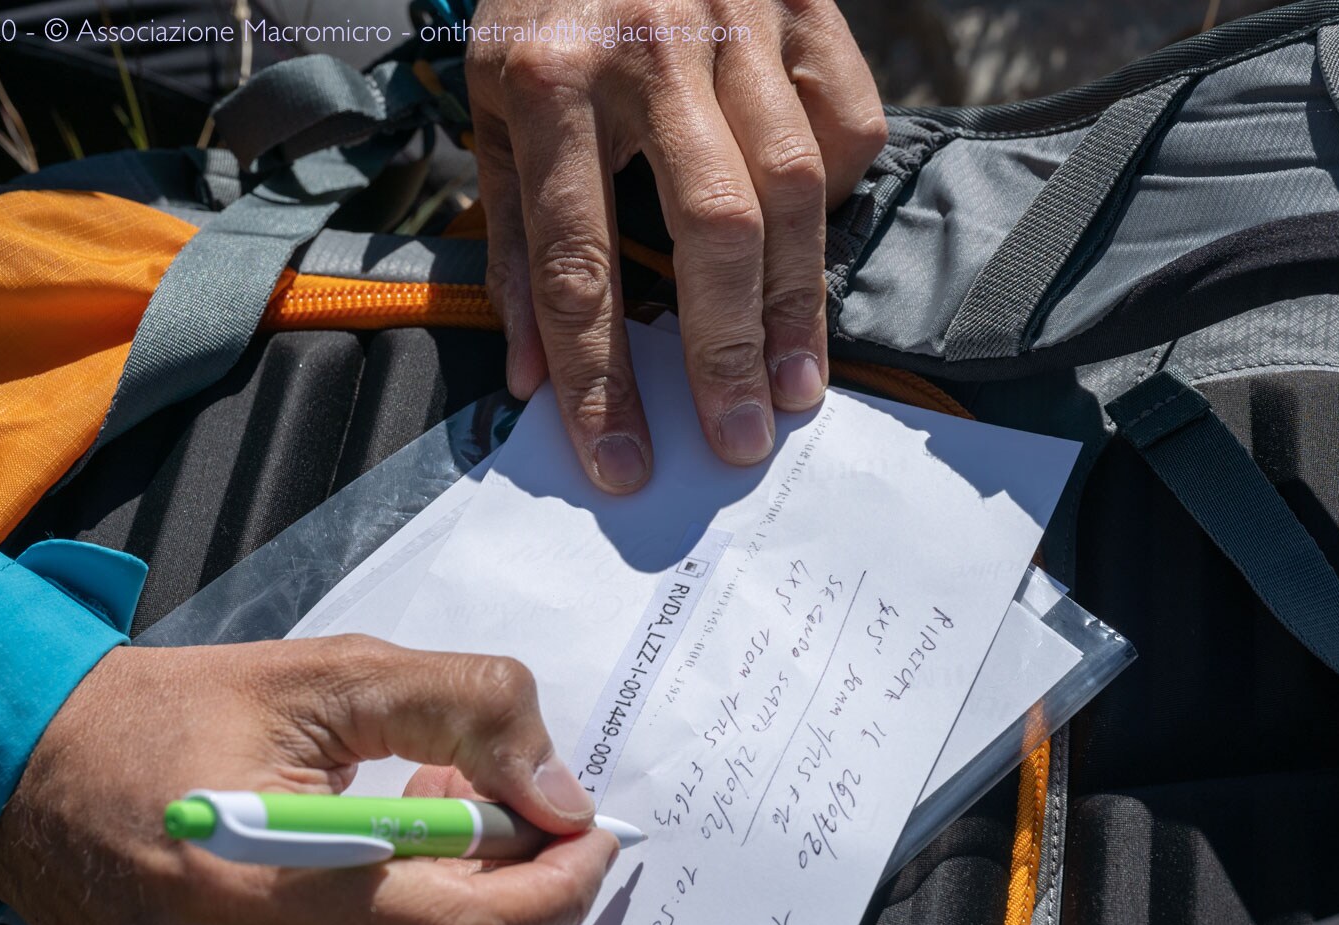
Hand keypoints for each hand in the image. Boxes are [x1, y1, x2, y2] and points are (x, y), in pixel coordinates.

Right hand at [0, 637, 612, 924]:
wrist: (23, 777)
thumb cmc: (173, 714)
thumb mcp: (326, 671)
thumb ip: (461, 708)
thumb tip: (558, 796)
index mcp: (257, 872)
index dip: (554, 889)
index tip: (589, 835)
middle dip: (526, 911)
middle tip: (521, 826)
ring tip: (434, 839)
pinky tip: (379, 886)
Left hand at [467, 0, 886, 491]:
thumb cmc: (541, 8)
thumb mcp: (491, 108)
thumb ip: (513, 239)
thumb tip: (534, 379)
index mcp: (547, 78)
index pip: (576, 262)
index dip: (600, 378)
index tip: (622, 463)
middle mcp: (648, 46)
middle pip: (710, 228)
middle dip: (726, 351)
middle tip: (739, 440)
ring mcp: (739, 18)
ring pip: (794, 184)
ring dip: (797, 303)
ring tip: (796, 386)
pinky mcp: (806, 0)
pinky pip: (847, 121)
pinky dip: (838, 191)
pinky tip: (807, 241)